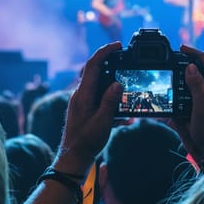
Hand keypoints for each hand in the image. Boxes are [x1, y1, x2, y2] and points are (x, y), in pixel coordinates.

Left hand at [55, 42, 123, 178]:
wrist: (74, 158)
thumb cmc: (86, 142)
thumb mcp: (102, 122)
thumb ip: (110, 102)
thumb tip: (118, 84)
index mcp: (83, 94)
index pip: (93, 65)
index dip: (105, 52)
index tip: (118, 45)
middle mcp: (81, 95)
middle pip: (96, 72)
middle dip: (112, 65)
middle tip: (127, 62)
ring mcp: (82, 102)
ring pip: (100, 86)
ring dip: (114, 88)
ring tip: (129, 93)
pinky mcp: (85, 110)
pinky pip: (100, 99)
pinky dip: (112, 103)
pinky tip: (124, 117)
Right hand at [167, 45, 203, 166]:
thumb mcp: (203, 106)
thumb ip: (196, 85)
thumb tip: (192, 67)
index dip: (196, 54)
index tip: (182, 48)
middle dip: (190, 65)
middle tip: (175, 59)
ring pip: (197, 86)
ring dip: (184, 81)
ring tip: (172, 75)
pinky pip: (192, 101)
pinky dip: (182, 97)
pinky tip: (172, 97)